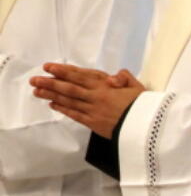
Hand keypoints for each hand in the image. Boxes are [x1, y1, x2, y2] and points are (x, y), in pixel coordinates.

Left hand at [30, 62, 144, 137]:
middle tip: (35, 79)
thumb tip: (112, 77)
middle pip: (69, 87)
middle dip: (51, 83)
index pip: (80, 76)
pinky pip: (75, 115)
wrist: (150, 128)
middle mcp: (97, 96)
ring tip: (37, 91)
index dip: (63, 71)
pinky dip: (63, 109)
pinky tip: (53, 104)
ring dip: (52, 95)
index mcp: (107, 85)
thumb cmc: (145, 107)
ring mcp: (94, 110)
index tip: (48, 67)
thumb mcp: (138, 87)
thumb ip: (124, 77)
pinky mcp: (95, 124)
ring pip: (69, 100)